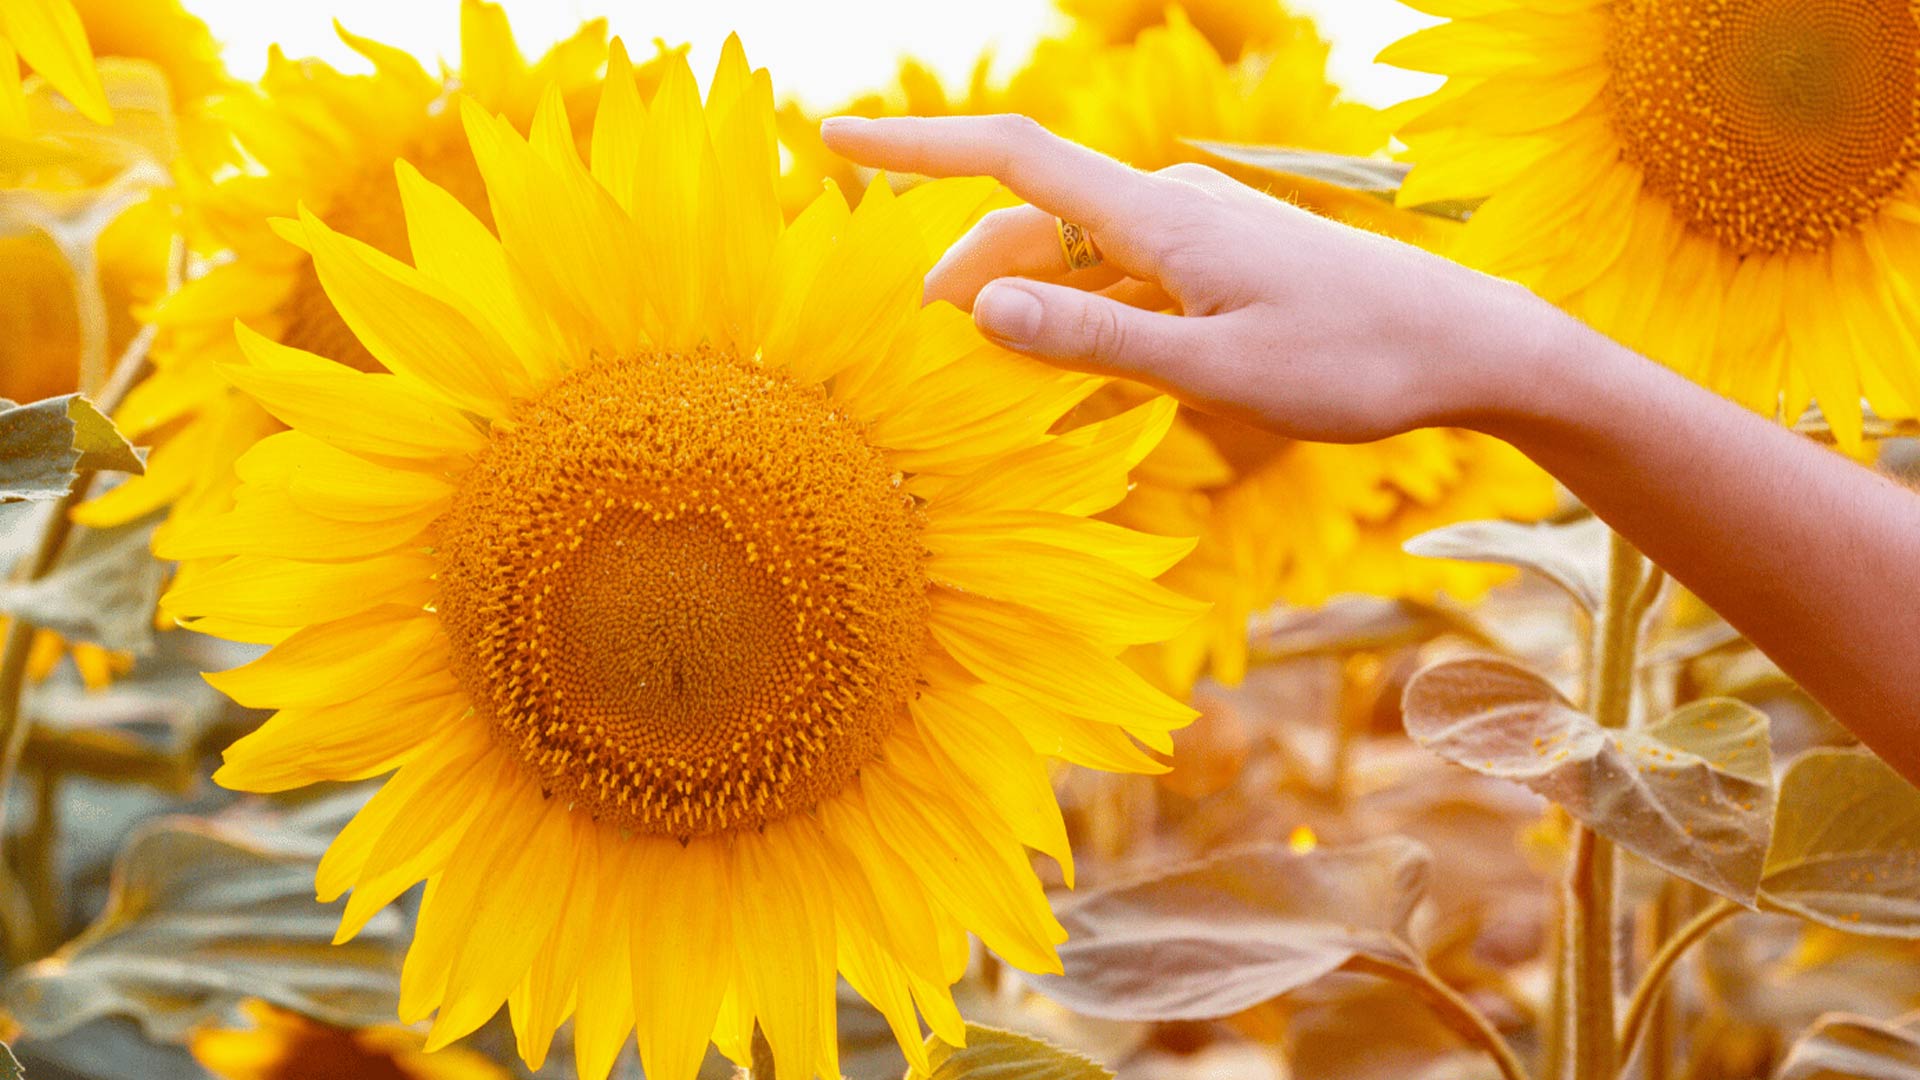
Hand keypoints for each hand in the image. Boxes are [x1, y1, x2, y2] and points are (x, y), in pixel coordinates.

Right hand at [820, 114, 1567, 444]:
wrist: (1469, 342)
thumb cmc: (1355, 363)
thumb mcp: (1218, 371)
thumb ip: (1097, 340)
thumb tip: (979, 306)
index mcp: (1161, 218)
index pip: (1012, 157)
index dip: (918, 147)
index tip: (835, 136)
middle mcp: (1171, 206)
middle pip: (1033, 217)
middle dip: (964, 266)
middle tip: (915, 347)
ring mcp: (1197, 230)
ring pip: (1077, 250)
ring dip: (1024, 297)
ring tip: (985, 372)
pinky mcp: (1220, 260)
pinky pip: (1123, 275)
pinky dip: (1078, 311)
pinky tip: (1071, 365)